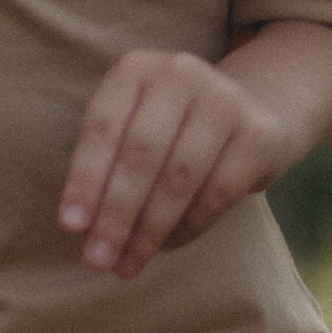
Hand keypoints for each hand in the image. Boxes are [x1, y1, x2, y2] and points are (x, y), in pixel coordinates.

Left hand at [58, 48, 290, 280]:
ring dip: (149, 230)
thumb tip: (82, 229)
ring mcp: (225, 99)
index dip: (85, 179)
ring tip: (128, 264)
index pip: (103, 128)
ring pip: (179, 179)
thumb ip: (106, 170)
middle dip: (116, 215)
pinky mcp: (260, 133)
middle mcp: (181, 73)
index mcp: (136, 68)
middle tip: (98, 261)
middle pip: (140, 156)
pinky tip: (168, 246)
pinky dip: (189, 227)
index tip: (71, 227)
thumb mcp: (132, 129)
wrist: (251, 109)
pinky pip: (218, 192)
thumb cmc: (171, 129)